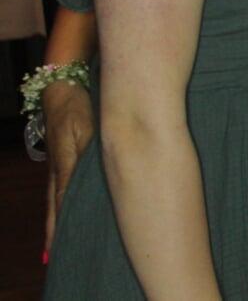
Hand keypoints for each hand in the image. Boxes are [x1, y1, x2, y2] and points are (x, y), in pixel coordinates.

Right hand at [42, 82, 93, 252]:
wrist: (64, 86)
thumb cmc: (79, 106)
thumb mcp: (86, 129)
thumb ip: (89, 153)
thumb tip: (101, 174)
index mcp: (64, 164)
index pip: (62, 202)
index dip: (61, 225)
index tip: (58, 248)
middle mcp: (58, 168)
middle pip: (55, 206)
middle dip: (55, 230)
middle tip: (50, 256)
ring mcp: (57, 163)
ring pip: (56, 198)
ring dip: (56, 220)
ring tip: (53, 244)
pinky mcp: (61, 156)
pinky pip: (60, 186)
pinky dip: (59, 203)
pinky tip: (63, 211)